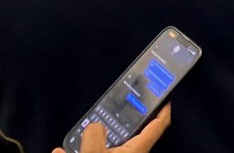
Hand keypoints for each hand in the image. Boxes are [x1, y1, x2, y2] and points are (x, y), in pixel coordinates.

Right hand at [55, 105, 170, 152]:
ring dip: (90, 140)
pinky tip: (59, 151)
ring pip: (103, 148)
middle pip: (128, 135)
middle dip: (117, 123)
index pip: (158, 126)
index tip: (163, 97)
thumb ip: (94, 136)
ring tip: (78, 132)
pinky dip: (76, 152)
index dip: (162, 110)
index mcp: (136, 150)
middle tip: (108, 110)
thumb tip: (95, 128)